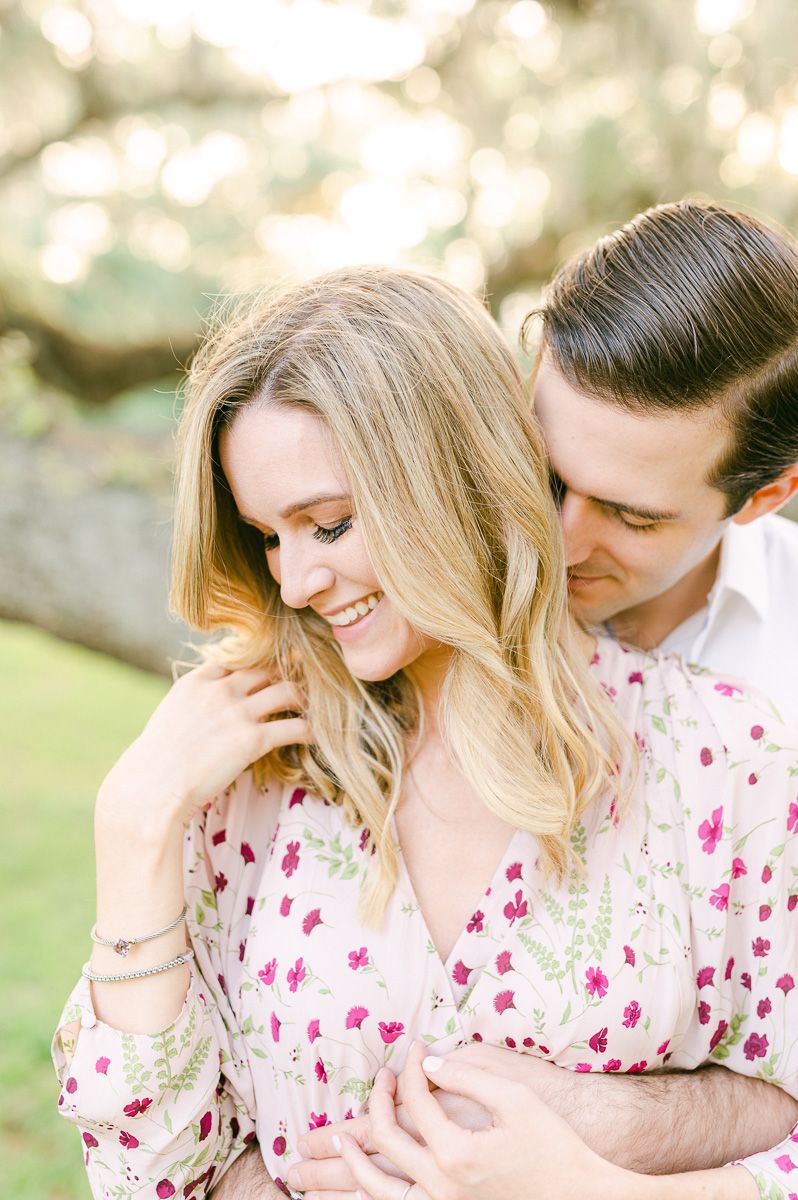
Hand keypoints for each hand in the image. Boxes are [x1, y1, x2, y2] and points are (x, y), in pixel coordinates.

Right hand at [97, 663, 310, 837]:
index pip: (235, 657)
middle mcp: (220, 690)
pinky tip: (314, 735)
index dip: (255, 662)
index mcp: (196, 682)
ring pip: (286, 690)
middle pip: (265, 668)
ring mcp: (238, 712)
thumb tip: (204, 714)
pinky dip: (308, 729)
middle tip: (302, 680)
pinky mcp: (253, 738)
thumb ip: (193, 705)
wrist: (153, 785)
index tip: (268, 667)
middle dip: (285, 672)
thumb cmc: (156, 761)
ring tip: (311, 706)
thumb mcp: (170, 717)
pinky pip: (294, 727)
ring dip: (302, 697)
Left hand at [332, 1040, 632, 1199]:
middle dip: (376, 1101)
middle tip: (383, 1077)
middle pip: (384, 1140)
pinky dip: (372, 1193)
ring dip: (350, 1164)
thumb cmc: (553, 1145)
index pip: (414, 1101)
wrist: (581, 1196)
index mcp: (455, 1154)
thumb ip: (467, 1077)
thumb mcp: (515, 1099)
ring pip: (376, 1190)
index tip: (417, 1048)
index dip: (410, 1069)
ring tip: (336, 1141)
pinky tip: (363, 1180)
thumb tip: (428, 1066)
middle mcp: (440, 1188)